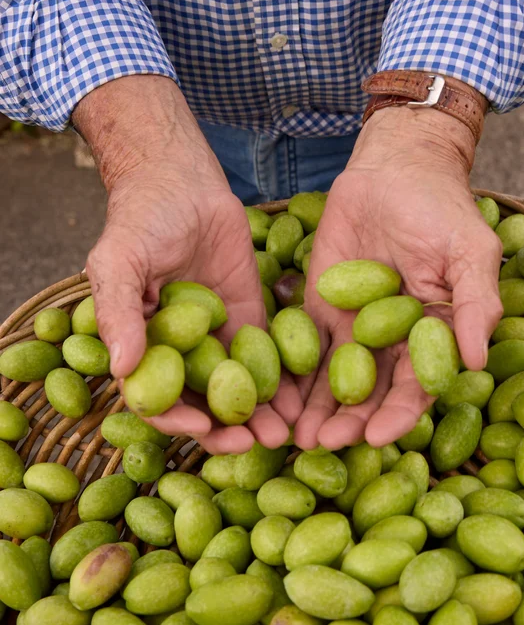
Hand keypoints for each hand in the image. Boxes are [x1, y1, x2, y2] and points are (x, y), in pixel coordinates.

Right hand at [74, 77, 301, 452]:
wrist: (182, 180)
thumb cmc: (139, 220)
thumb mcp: (118, 262)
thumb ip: (118, 312)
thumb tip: (121, 368)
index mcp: (143, 347)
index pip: (158, 399)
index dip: (179, 420)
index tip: (206, 429)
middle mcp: (182, 353)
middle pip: (204, 405)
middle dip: (230, 429)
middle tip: (259, 443)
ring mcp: (218, 339)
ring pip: (240, 389)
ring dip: (261, 415)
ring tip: (288, 433)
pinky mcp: (251, 320)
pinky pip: (269, 358)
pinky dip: (284, 382)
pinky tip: (304, 397)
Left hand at [294, 105, 502, 451]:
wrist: (391, 170)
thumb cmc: (440, 208)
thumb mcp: (468, 252)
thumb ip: (474, 304)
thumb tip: (476, 362)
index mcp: (429, 336)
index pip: (416, 387)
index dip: (399, 415)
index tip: (376, 437)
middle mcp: (389, 342)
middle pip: (369, 393)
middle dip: (349, 421)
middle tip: (324, 443)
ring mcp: (351, 328)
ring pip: (333, 380)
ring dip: (316, 409)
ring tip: (296, 435)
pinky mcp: (317, 309)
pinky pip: (302, 349)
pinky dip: (291, 375)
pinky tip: (276, 398)